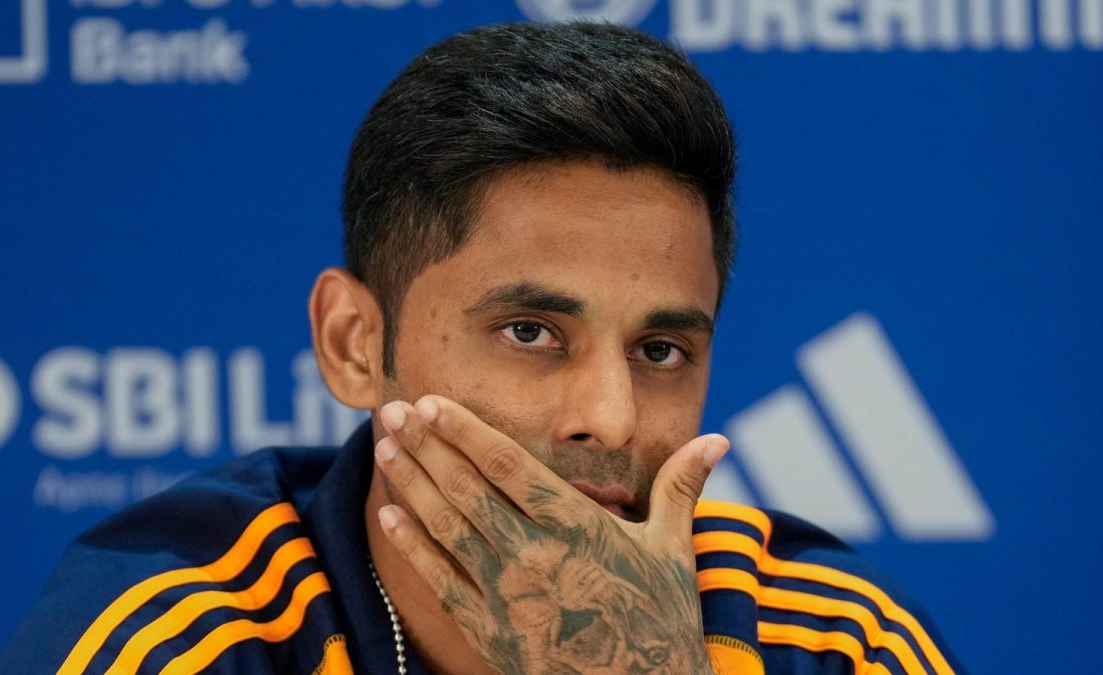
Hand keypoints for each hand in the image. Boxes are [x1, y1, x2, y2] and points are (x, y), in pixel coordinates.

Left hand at [374, 395, 728, 673]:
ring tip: (385, 447)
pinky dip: (411, 546)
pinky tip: (389, 515)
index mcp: (579, 529)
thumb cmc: (660, 623)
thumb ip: (682, 488)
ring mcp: (507, 596)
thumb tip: (718, 438)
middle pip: (467, 489)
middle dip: (426, 445)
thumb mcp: (673, 552)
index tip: (435, 402)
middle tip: (393, 410)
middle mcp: (535, 557)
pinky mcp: (490, 631)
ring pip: (446, 527)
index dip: (466, 432)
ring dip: (410, 483)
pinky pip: (440, 581)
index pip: (509, 467)